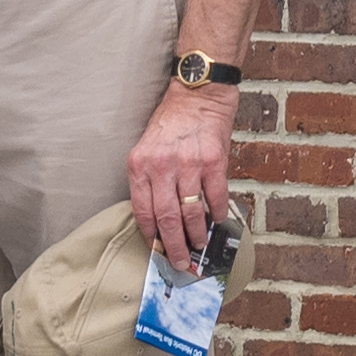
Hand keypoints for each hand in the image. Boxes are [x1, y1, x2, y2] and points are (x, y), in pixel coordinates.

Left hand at [126, 79, 235, 267]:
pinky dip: (216, 213)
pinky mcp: (213, 161)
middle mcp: (162, 166)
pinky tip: (216, 220)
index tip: (157, 250)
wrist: (197, 93)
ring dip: (196, 235)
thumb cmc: (171, 121)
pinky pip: (215, 197)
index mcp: (140, 165)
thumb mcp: (148, 148)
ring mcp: (189, 164)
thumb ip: (151, 180)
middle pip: (167, 219)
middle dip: (174, 246)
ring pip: (191, 213)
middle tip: (181, 262)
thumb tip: (161, 218)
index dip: (151, 236)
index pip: (143, 212)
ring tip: (199, 246)